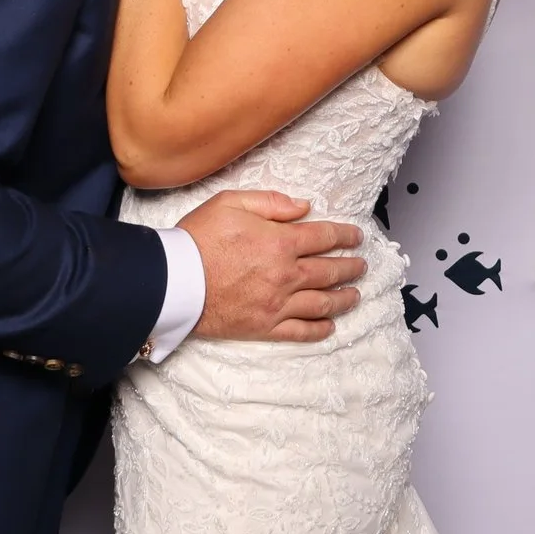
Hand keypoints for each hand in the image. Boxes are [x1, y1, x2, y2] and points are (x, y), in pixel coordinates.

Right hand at [179, 189, 364, 342]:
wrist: (172, 281)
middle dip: (351, 267)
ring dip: (344, 298)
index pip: (324, 237)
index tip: (356, 236)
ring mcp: (277, 304)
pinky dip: (320, 329)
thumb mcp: (231, 202)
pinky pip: (300, 331)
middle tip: (362, 265)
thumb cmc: (198, 238)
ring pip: (323, 303)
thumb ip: (271, 202)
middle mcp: (286, 275)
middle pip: (330, 271)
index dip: (345, 236)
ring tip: (355, 295)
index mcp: (280, 242)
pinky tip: (330, 325)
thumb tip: (304, 207)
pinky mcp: (264, 327)